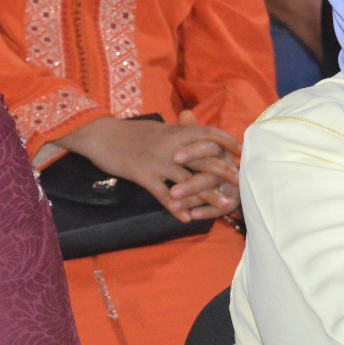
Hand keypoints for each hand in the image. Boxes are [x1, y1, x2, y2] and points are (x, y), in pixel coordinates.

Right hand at [57, 114, 241, 221]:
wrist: (101, 135)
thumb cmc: (130, 132)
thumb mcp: (158, 127)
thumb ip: (178, 129)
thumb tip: (193, 126)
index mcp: (176, 131)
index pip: (208, 133)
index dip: (227, 141)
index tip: (242, 151)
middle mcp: (171, 146)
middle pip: (204, 158)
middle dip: (225, 171)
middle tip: (241, 182)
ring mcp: (158, 162)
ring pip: (188, 180)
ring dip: (207, 194)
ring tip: (223, 206)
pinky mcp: (144, 176)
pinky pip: (163, 195)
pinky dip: (175, 208)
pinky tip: (186, 218)